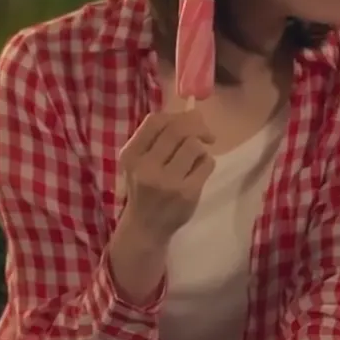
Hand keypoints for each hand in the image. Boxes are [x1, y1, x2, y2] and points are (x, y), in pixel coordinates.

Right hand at [118, 110, 214, 247]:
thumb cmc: (145, 187)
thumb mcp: (140, 161)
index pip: (155, 120)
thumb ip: (159, 137)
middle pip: (179, 129)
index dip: (177, 116)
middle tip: (207, 135)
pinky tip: (198, 173)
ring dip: (201, 148)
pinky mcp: (187, 193)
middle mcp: (146, 167)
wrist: (146, 227)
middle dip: (198, 126)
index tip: (189, 122)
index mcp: (131, 155)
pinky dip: (207, 163)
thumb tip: (193, 112)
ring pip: (195, 145)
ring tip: (195, 160)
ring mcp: (167, 181)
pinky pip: (207, 163)